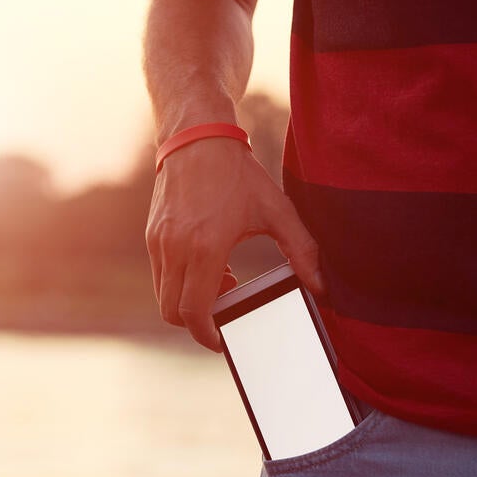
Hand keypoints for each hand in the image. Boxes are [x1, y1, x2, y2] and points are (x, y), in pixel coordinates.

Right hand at [145, 136, 323, 351]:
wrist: (197, 137)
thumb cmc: (238, 173)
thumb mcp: (276, 210)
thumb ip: (302, 250)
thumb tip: (323, 286)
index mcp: (206, 246)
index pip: (193, 311)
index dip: (206, 335)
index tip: (221, 339)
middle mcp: (176, 248)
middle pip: (173, 312)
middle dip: (197, 323)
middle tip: (224, 314)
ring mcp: (159, 242)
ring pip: (164, 296)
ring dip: (189, 302)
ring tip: (222, 281)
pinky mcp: (153, 235)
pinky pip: (161, 275)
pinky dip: (181, 282)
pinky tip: (209, 262)